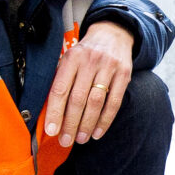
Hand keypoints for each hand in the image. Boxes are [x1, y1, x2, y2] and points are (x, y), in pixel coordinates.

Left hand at [44, 20, 134, 147]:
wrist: (112, 34)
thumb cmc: (85, 53)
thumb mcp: (70, 59)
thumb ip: (61, 81)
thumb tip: (50, 113)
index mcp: (72, 58)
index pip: (60, 89)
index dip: (55, 112)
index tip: (51, 131)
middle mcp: (90, 61)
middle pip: (78, 99)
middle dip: (70, 123)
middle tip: (65, 140)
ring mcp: (108, 67)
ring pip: (96, 102)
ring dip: (87, 124)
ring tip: (81, 139)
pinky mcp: (124, 74)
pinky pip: (114, 102)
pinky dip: (105, 120)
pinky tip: (97, 132)